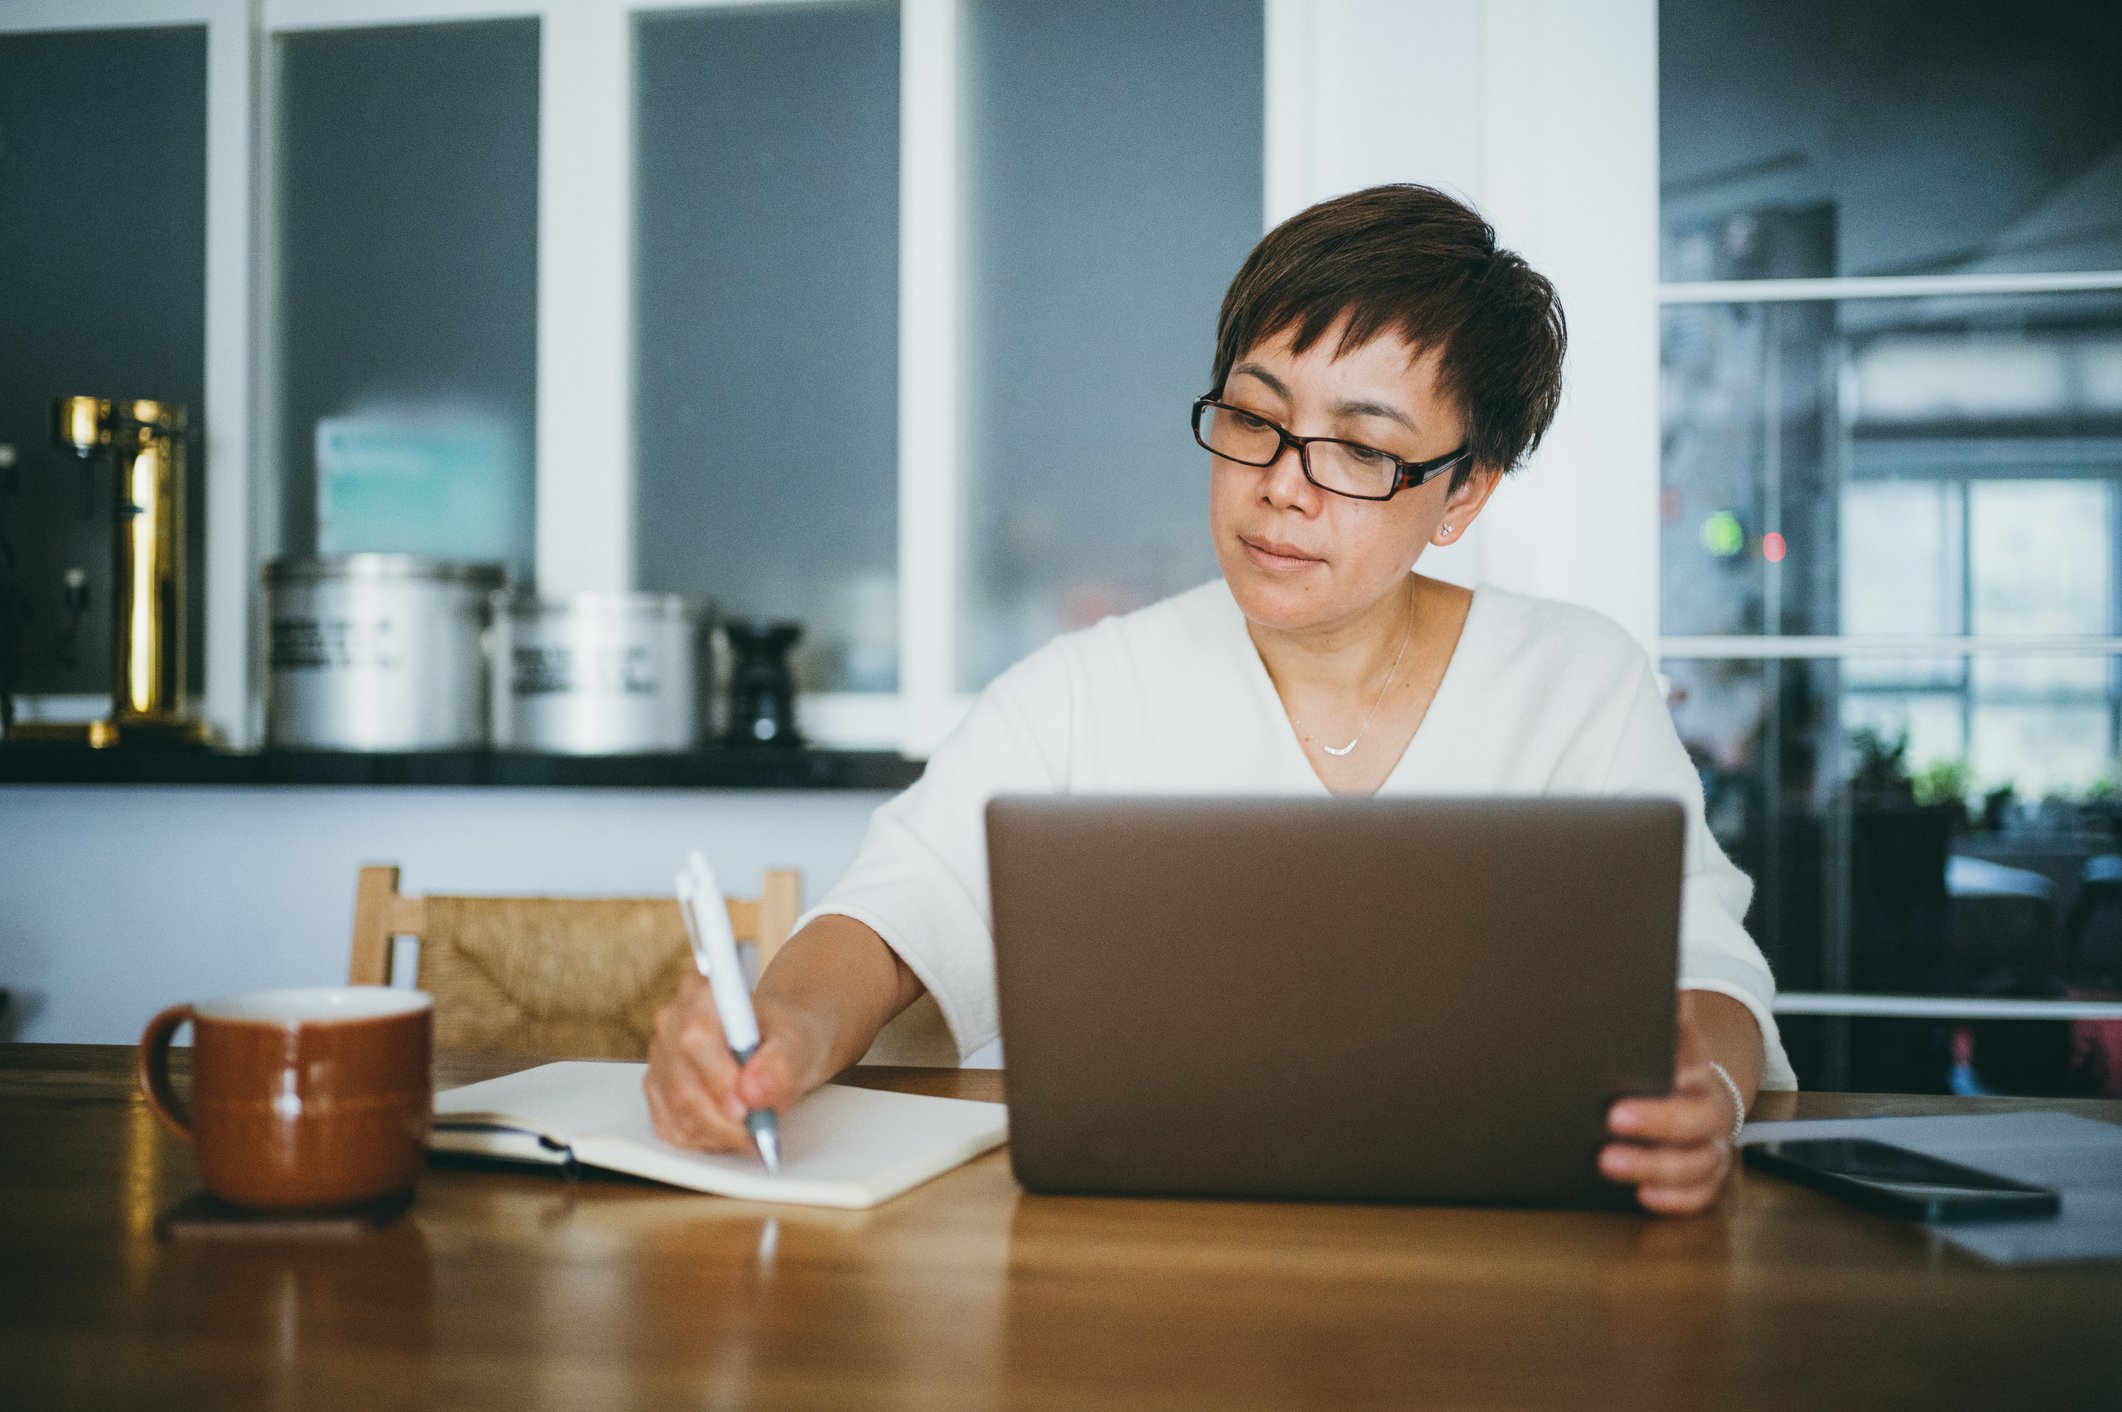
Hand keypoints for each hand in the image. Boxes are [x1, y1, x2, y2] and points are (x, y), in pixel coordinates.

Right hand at [644, 972, 828, 1151]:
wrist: (780, 1044)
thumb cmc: (785, 1037)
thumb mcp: (799, 1042)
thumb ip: (781, 1063)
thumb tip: (753, 1090)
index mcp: (703, 995)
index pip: (696, 1040)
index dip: (719, 1080)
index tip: (747, 1106)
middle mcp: (673, 1023)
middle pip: (684, 1086)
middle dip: (725, 1119)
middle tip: (757, 1127)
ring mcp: (660, 1057)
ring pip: (678, 1112)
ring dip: (719, 1132)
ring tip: (750, 1127)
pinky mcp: (657, 1088)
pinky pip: (671, 1127)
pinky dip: (705, 1138)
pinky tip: (729, 1129)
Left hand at [1600, 993, 1739, 1215]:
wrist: (1694, 1094)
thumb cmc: (1667, 1065)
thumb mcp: (1665, 1036)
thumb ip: (1666, 1018)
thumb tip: (1671, 992)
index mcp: (1695, 1070)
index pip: (1691, 1071)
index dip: (1663, 1082)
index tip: (1626, 1096)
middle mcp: (1708, 1110)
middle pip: (1695, 1121)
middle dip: (1656, 1123)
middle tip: (1612, 1120)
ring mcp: (1710, 1147)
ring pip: (1697, 1163)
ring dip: (1656, 1167)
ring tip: (1610, 1163)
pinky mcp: (1707, 1177)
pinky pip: (1700, 1195)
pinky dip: (1675, 1199)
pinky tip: (1643, 1195)